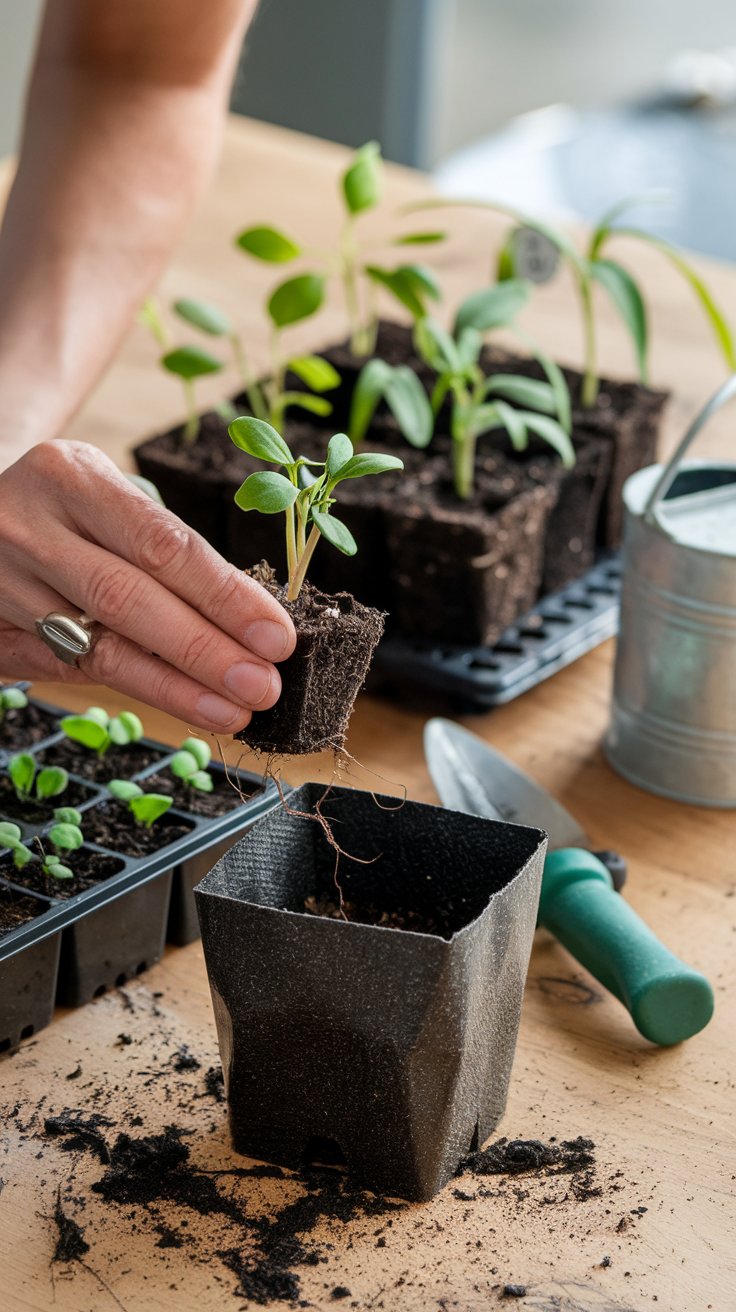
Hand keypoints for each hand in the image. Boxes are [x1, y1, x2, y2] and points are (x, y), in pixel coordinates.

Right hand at [0, 441, 295, 732]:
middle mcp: (27, 527)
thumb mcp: (106, 498)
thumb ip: (162, 549)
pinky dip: (129, 689)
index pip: (162, 544)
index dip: (224, 596)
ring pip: (97, 647)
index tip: (276, 637)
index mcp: (69, 477)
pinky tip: (179, 706)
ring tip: (231, 709)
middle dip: (205, 651)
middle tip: (262, 686)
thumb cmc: (65, 509)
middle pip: (129, 600)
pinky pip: (67, 671)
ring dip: (174, 687)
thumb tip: (251, 619)